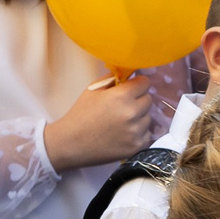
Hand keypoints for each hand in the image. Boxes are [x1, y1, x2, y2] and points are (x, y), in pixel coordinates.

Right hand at [43, 75, 157, 170]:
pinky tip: (123, 134)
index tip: (132, 89)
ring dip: (139, 118)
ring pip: (148, 118)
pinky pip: (147, 134)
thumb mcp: (93, 89)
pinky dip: (138, 134)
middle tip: (123, 107)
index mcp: (121, 96)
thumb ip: (113, 78)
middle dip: (138, 101)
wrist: (71, 143)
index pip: (145, 83)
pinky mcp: (137, 146)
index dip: (138, 84)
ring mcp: (136, 131)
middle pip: (148, 100)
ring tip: (120, 123)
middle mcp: (132, 112)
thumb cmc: (81, 114)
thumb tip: (128, 73)